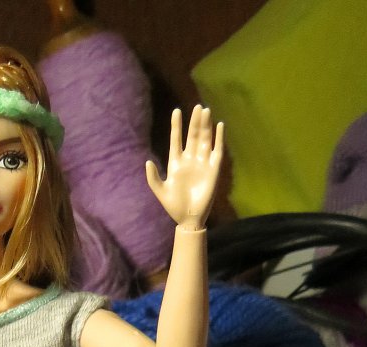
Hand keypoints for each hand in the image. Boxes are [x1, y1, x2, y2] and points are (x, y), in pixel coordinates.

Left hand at [146, 105, 223, 229]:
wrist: (188, 219)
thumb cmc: (173, 206)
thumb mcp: (160, 191)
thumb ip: (153, 178)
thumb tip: (147, 162)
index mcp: (176, 163)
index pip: (176, 140)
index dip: (176, 126)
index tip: (176, 111)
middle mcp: (190, 160)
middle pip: (192, 136)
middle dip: (194, 122)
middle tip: (197, 107)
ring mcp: (202, 163)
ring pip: (204, 139)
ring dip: (205, 126)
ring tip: (205, 111)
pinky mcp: (214, 169)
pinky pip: (217, 150)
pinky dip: (218, 138)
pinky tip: (219, 126)